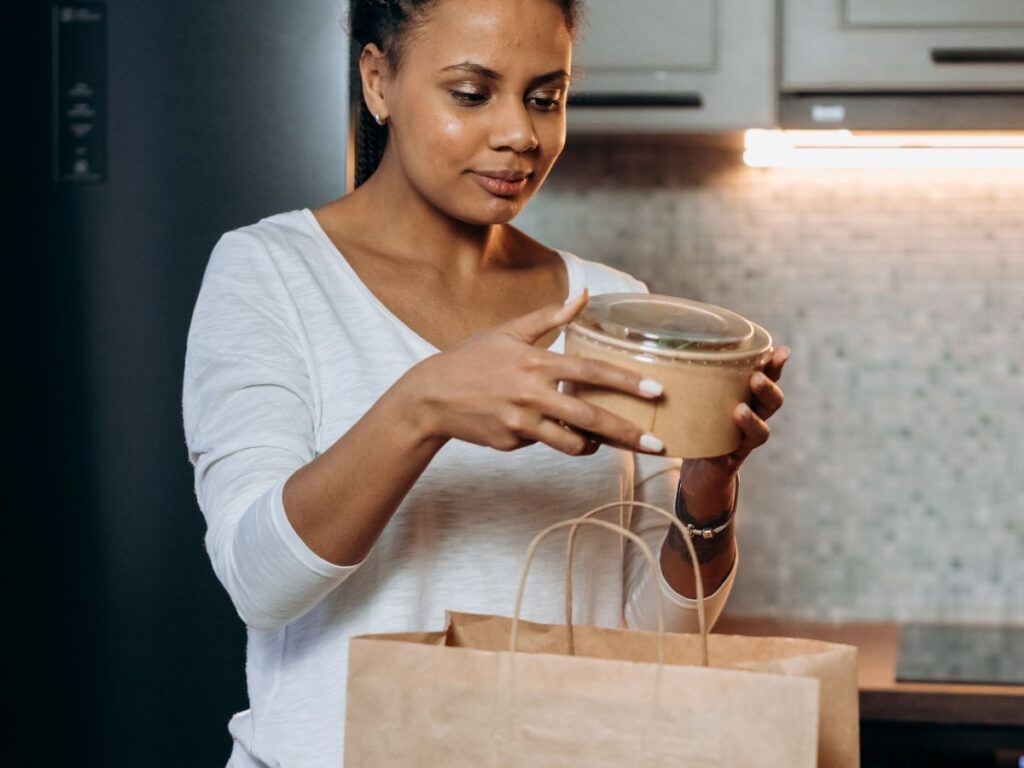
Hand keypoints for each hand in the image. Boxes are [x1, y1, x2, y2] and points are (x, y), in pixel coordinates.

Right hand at [396, 290, 665, 456]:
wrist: (431, 396)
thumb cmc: (472, 359)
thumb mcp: (508, 332)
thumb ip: (550, 317)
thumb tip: (584, 295)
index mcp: (536, 362)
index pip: (591, 371)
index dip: (626, 381)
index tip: (656, 391)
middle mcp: (531, 394)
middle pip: (591, 417)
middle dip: (628, 433)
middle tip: (657, 445)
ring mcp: (521, 423)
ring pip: (571, 442)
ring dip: (593, 444)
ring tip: (606, 443)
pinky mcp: (511, 443)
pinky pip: (543, 444)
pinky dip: (552, 439)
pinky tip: (543, 429)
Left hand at [678, 346, 790, 510]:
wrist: (698, 469)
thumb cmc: (698, 422)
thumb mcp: (698, 394)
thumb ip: (694, 373)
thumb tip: (670, 340)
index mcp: (748, 397)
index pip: (768, 378)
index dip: (776, 366)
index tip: (781, 351)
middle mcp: (753, 419)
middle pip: (773, 404)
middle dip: (767, 389)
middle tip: (756, 377)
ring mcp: (743, 443)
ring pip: (759, 433)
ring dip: (751, 421)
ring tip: (739, 410)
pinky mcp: (727, 463)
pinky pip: (729, 457)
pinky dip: (721, 451)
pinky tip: (713, 449)